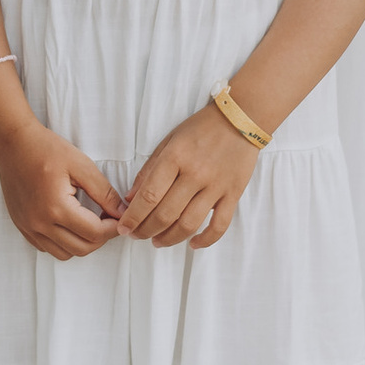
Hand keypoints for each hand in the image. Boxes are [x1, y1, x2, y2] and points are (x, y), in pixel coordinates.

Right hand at [0, 118, 122, 261]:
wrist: (13, 143)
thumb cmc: (45, 149)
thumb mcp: (81, 165)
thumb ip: (104, 192)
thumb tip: (121, 212)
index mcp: (56, 207)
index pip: (95, 233)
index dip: (113, 228)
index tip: (119, 217)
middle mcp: (39, 223)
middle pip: (82, 248)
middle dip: (100, 238)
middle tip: (107, 220)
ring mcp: (28, 227)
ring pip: (64, 253)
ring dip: (81, 243)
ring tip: (88, 222)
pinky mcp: (22, 226)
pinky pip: (46, 248)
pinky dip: (62, 242)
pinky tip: (68, 223)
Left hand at [119, 103, 257, 247]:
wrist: (240, 119)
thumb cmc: (201, 129)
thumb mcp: (169, 141)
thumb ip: (149, 170)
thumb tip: (131, 198)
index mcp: (175, 157)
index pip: (149, 196)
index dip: (133, 217)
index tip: (124, 228)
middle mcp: (195, 174)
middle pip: (165, 214)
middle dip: (146, 231)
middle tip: (137, 236)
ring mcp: (215, 186)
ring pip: (189, 224)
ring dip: (169, 238)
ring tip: (158, 241)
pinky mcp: (233, 194)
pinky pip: (220, 225)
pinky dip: (206, 240)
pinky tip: (193, 244)